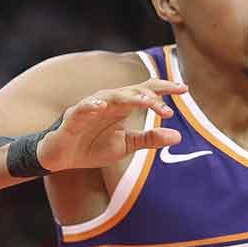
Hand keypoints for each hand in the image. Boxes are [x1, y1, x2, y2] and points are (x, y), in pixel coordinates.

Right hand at [37, 79, 186, 171]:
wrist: (62, 157)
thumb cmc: (94, 146)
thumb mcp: (127, 145)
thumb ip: (150, 139)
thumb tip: (178, 137)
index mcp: (123, 107)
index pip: (146, 92)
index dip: (164, 89)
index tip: (185, 89)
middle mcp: (109, 102)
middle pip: (132, 92)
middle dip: (150, 97)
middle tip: (166, 109)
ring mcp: (90, 108)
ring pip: (111, 97)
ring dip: (127, 98)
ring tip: (143, 101)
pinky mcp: (73, 118)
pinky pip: (83, 109)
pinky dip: (91, 105)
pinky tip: (101, 105)